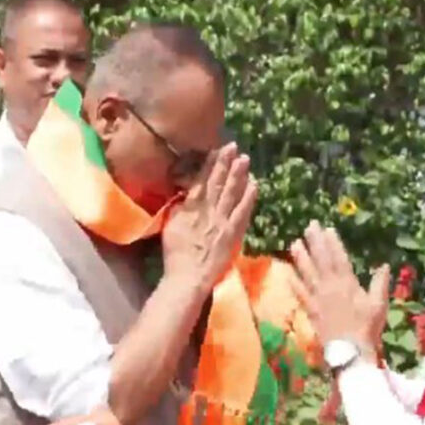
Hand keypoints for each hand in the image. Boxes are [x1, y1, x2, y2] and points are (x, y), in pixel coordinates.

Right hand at [162, 143, 258, 292]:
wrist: (188, 277)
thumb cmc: (175, 256)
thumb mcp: (170, 227)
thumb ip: (179, 210)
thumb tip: (185, 197)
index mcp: (189, 209)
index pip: (201, 181)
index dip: (210, 165)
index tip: (216, 150)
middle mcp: (207, 211)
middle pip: (218, 183)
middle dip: (226, 164)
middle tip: (233, 147)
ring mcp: (222, 222)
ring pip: (231, 193)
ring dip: (238, 175)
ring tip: (245, 159)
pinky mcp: (233, 233)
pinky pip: (243, 212)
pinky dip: (249, 198)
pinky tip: (254, 185)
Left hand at [289, 221, 389, 357]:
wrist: (350, 351)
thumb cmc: (367, 328)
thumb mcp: (379, 305)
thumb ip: (379, 284)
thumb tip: (384, 265)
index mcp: (347, 284)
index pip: (338, 258)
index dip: (332, 243)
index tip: (327, 229)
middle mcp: (330, 287)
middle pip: (321, 261)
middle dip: (315, 242)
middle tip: (309, 226)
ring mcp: (318, 298)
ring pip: (307, 273)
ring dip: (301, 257)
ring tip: (294, 242)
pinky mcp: (310, 310)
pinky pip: (300, 293)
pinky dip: (293, 282)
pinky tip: (287, 272)